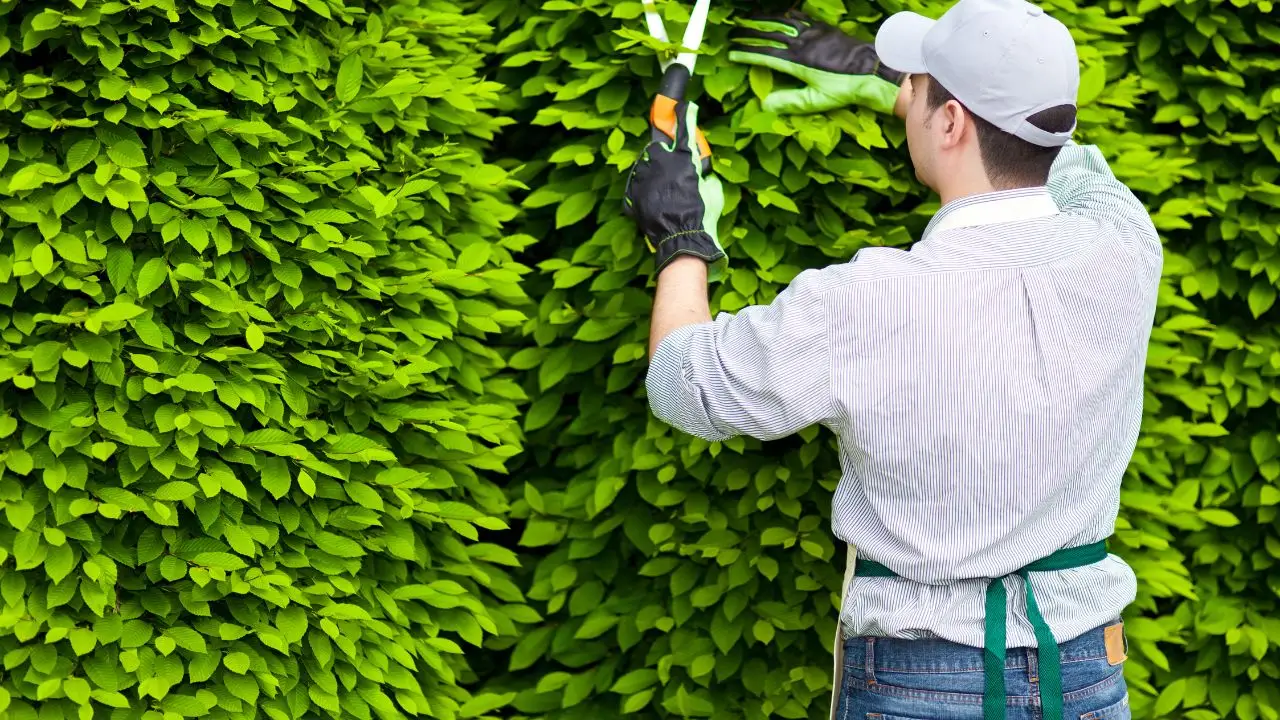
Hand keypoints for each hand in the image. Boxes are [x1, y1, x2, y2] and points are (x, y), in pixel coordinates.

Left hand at [624, 100, 725, 276]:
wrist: (680, 239)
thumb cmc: (702, 215)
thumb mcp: (713, 191)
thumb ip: (704, 175)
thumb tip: (702, 174)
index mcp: (681, 158)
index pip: (684, 130)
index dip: (686, 116)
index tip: (686, 105)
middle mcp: (659, 161)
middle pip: (658, 148)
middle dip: (665, 154)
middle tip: (674, 171)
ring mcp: (643, 177)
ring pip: (646, 165)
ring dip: (654, 173)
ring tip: (665, 191)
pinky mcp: (633, 193)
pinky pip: (639, 185)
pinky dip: (647, 190)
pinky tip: (657, 202)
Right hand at [728, 11, 907, 115]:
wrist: (872, 67)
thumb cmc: (845, 87)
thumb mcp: (818, 100)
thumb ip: (791, 101)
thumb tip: (765, 105)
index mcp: (797, 62)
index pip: (764, 55)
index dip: (746, 53)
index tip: (731, 53)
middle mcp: (801, 43)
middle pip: (768, 35)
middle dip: (748, 33)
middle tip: (732, 33)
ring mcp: (812, 32)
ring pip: (781, 22)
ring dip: (762, 20)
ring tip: (747, 19)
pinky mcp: (823, 28)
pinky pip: (799, 17)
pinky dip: (784, 14)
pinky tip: (778, 14)